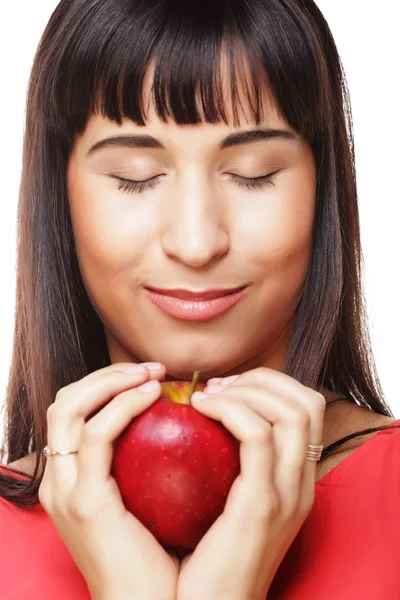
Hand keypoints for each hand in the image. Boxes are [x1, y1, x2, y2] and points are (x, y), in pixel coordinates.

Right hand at [38, 362, 178, 599]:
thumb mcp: (142, 500)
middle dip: (106, 375)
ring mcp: (66, 491)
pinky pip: (98, 434)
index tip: (149, 377)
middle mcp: (58, 481)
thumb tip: (176, 422)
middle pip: (64, 402)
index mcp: (69, 480)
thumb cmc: (155, 557)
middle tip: (152, 369)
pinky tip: (153, 396)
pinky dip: (123, 405)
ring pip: (70, 409)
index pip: (73, 412)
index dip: (105, 384)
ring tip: (153, 375)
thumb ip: (142, 464)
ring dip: (112, 380)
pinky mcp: (86, 502)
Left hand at [176, 366, 325, 599]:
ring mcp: (287, 496)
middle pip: (306, 402)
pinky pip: (257, 436)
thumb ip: (232, 465)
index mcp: (297, 482)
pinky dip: (230, 409)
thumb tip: (203, 417)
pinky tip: (198, 409)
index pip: (307, 408)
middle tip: (216, 387)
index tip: (225, 389)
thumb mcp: (230, 504)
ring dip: (246, 390)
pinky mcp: (262, 506)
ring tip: (206, 397)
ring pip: (291, 412)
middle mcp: (302, 485)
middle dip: (261, 379)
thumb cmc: (205, 555)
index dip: (269, 385)